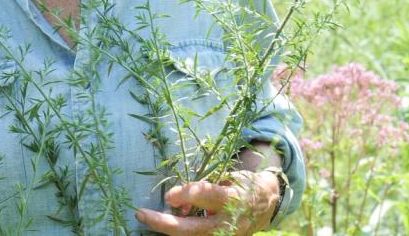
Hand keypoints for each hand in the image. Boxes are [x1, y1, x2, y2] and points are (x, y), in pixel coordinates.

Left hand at [134, 169, 278, 234]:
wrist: (267, 203)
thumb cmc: (243, 184)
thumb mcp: (228, 177)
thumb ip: (205, 188)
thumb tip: (176, 201)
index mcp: (231, 198)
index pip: (205, 196)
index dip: (185, 194)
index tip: (169, 195)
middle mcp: (227, 222)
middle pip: (191, 229)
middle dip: (163, 223)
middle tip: (141, 214)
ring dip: (166, 228)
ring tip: (148, 217)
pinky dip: (179, 231)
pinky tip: (166, 222)